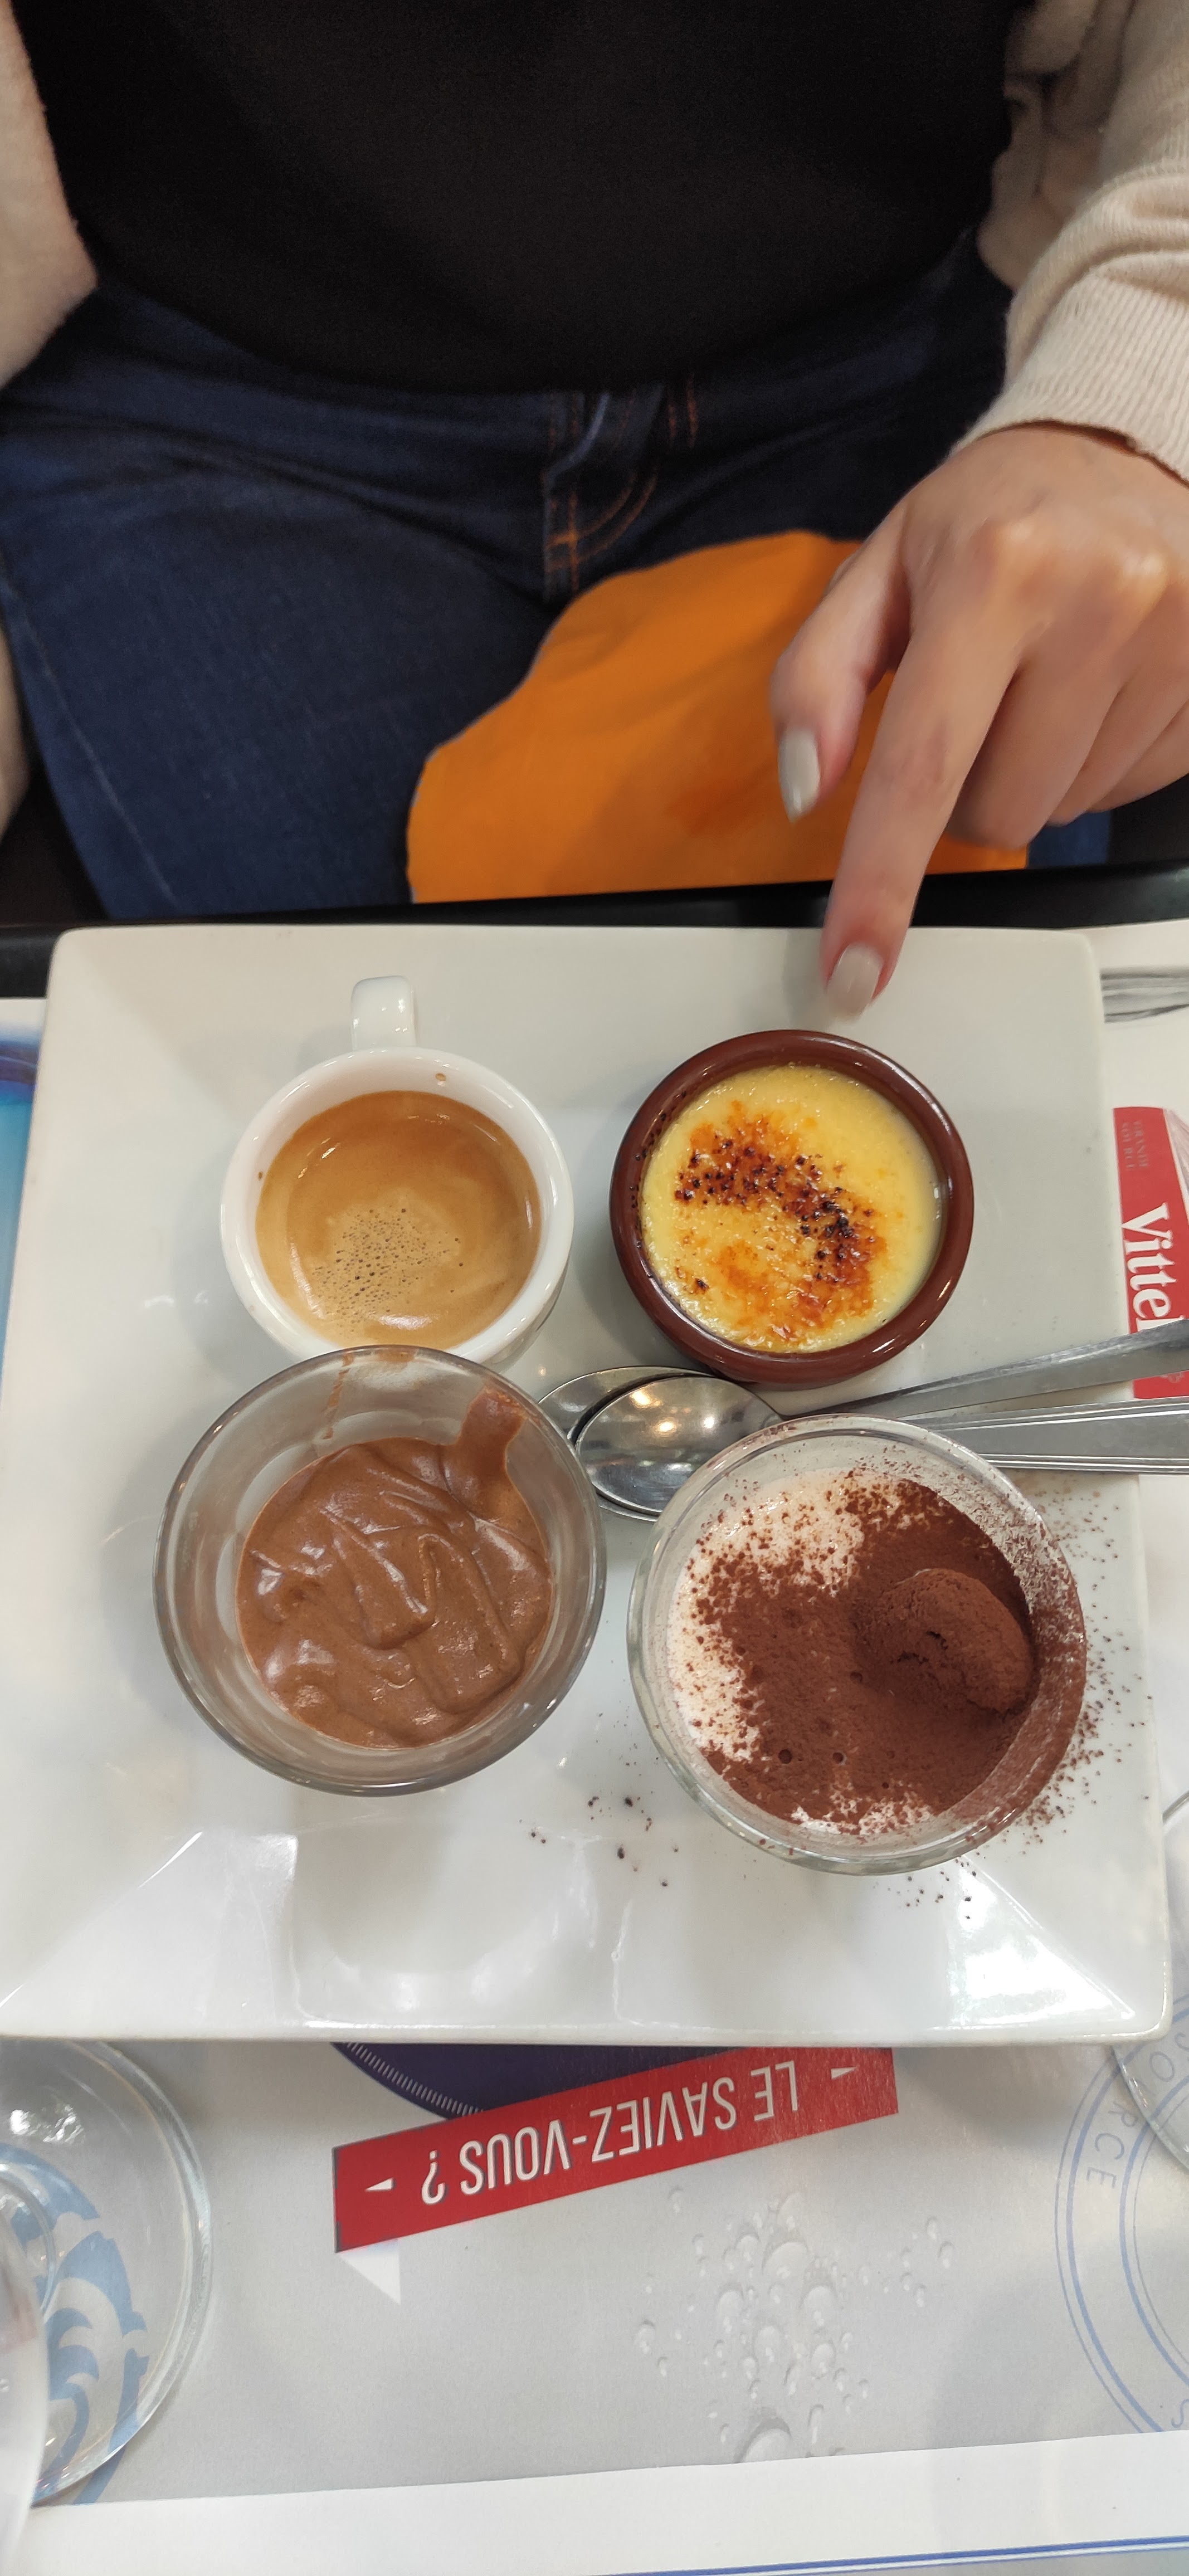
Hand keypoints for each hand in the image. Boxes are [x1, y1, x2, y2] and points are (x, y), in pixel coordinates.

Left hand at [769, 425, 1188, 1011]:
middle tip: (976, 707)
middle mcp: (1098, 601)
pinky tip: (1093, 691)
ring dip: (1035, 776)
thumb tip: (806, 786)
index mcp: (995, 572)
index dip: (883, 882)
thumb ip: (819, 677)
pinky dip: (1094, 764)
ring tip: (1041, 685)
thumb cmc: (988, 518)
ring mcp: (1175, 642)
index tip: (855, 970)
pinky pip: (1128, 794)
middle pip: (998, 813)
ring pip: (1064, 813)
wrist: (1122, 449)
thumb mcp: (880, 570)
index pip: (925, 767)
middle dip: (967, 791)